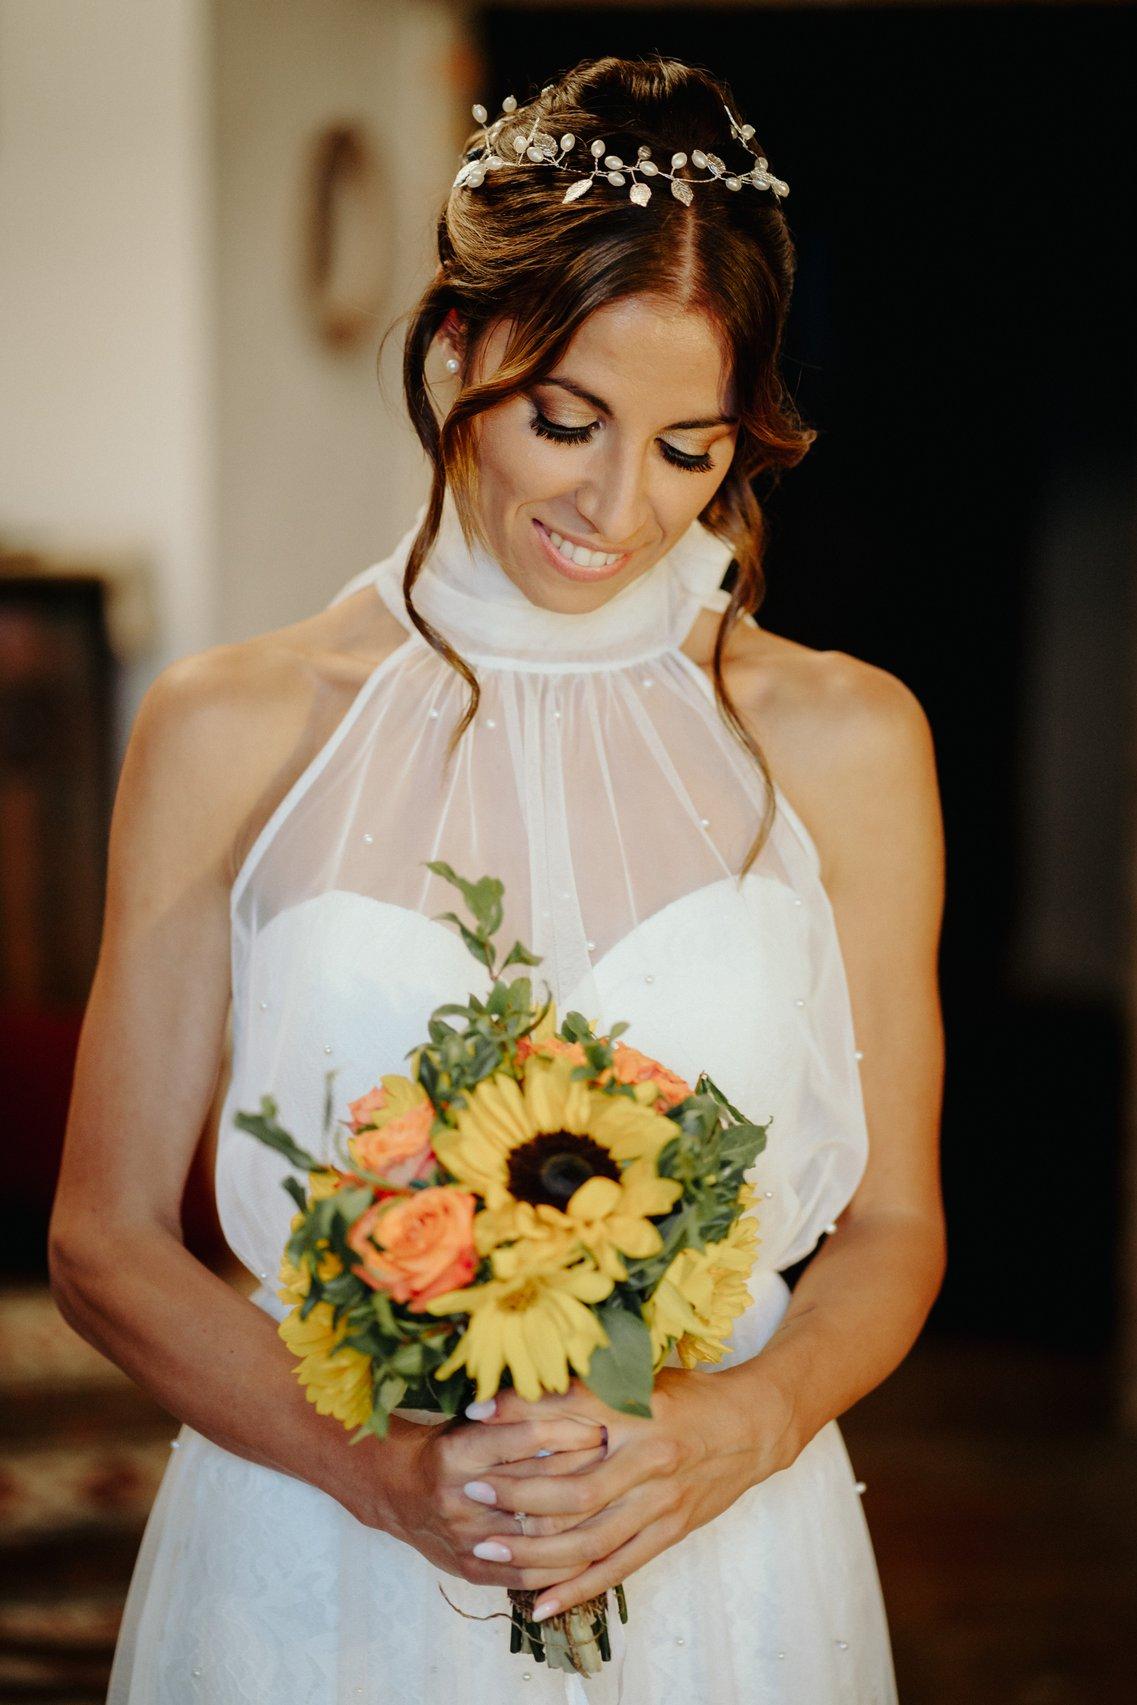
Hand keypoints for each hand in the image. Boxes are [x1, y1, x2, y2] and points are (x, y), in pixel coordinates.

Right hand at [341, 1409, 607, 1585]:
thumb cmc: (447, 1445)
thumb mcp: (471, 1419)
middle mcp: (460, 1496)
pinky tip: (591, 1551)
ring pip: (537, 1534)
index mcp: (459, 1451)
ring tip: (615, 1504)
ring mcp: (465, 1538)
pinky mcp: (471, 1569)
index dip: (568, 1430)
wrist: (399, 1491)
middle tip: (619, 1462)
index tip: (602, 1426)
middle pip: (538, 1486)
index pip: (526, 1437)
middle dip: (584, 1472)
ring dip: (581, 1521)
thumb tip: (576, 1390)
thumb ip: (512, 1411)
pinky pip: (526, 1574)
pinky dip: (561, 1565)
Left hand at [455, 1367, 796, 1616]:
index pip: (568, 1415)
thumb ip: (582, 1388)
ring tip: (487, 1552)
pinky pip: (618, 1567)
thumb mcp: (638, 1378)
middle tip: (471, 1496)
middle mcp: (649, 1458)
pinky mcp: (671, 1531)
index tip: (472, 1421)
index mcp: (638, 1411)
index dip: (519, 1419)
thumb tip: (513, 1391)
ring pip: (590, 1538)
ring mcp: (662, 1501)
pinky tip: (541, 1602)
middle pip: (574, 1490)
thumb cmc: (688, 1396)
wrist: (754, 1426)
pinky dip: (578, 1588)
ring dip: (535, 1551)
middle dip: (517, 1497)